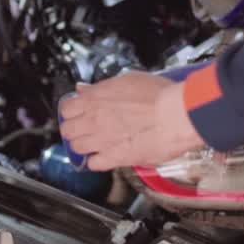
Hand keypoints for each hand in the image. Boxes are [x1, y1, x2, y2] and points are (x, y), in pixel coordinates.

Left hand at [59, 71, 205, 170]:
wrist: (175, 115)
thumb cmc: (159, 95)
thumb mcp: (129, 79)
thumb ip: (103, 87)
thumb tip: (86, 89)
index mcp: (95, 98)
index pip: (67, 108)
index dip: (72, 111)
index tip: (79, 112)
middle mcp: (94, 120)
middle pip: (68, 130)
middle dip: (75, 129)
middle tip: (85, 129)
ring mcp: (102, 140)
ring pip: (76, 148)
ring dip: (84, 146)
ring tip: (95, 144)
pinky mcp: (114, 158)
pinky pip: (94, 164)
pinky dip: (97, 162)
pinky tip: (104, 158)